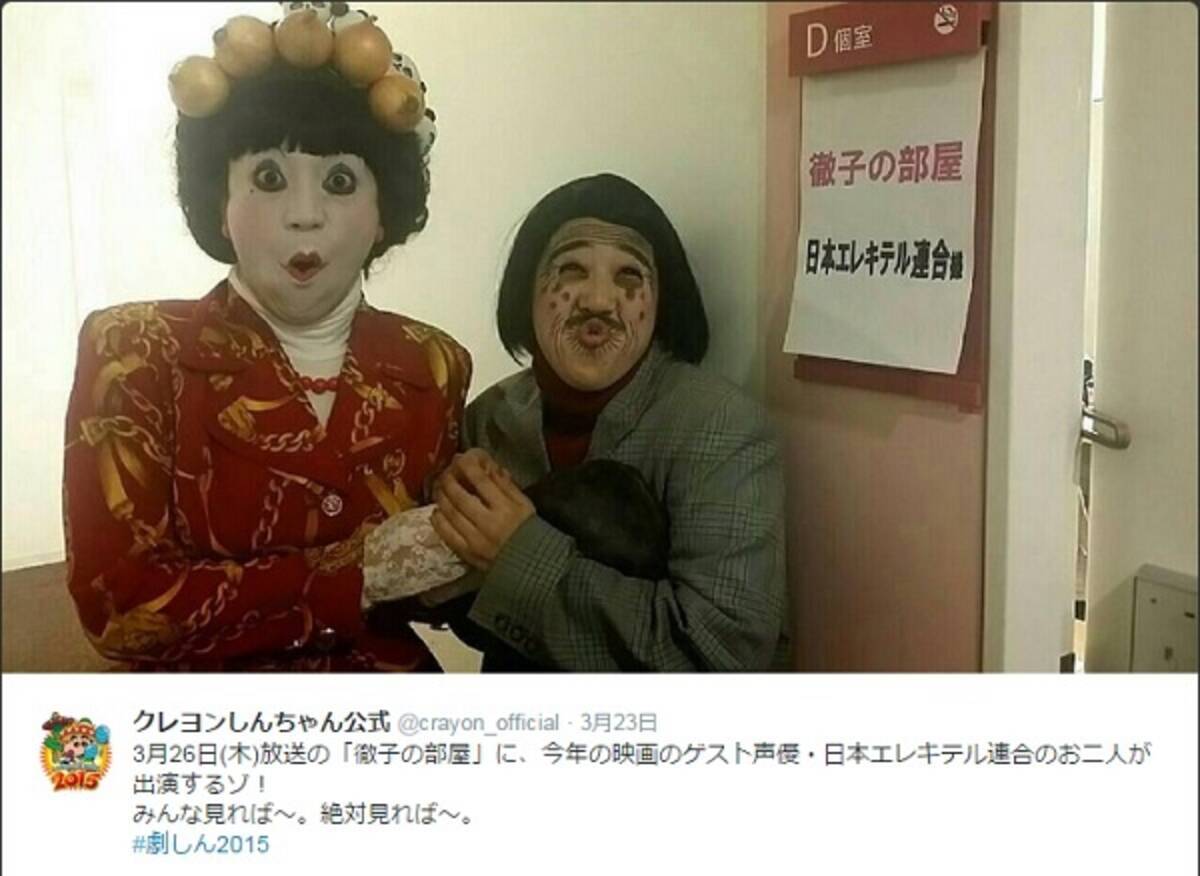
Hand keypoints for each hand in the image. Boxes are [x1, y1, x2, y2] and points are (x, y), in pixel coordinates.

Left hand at [432, 451, 533, 570]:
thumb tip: (486, 466)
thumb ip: (505, 484)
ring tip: (440, 488)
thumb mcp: (524, 503)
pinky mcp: (467, 553)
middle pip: (459, 495)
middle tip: (445, 473)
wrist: (530, 564)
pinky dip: (438, 520)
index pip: (479, 480)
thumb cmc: (527, 530)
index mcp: (505, 507)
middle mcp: (488, 522)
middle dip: (448, 479)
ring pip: (450, 513)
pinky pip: (446, 534)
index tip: (462, 458)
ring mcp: (476, 539)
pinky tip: (438, 511)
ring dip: (440, 497)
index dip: (467, 465)